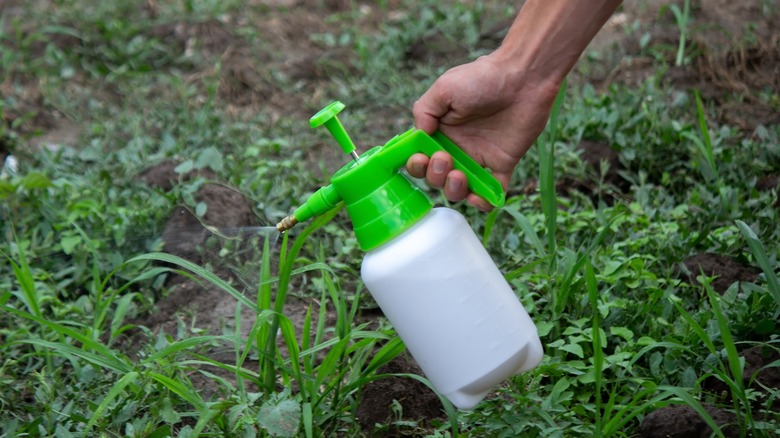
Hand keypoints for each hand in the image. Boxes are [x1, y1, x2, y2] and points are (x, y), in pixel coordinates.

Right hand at [407, 54, 559, 209]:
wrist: (523, 76)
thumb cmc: (482, 78)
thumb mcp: (444, 88)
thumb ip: (424, 111)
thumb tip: (419, 136)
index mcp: (441, 131)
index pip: (421, 157)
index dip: (416, 164)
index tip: (421, 158)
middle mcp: (458, 147)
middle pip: (437, 177)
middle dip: (435, 176)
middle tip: (445, 159)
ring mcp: (480, 157)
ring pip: (460, 188)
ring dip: (454, 191)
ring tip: (460, 176)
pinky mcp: (503, 163)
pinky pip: (492, 191)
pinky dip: (486, 201)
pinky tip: (481, 198)